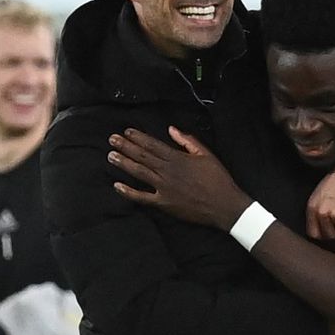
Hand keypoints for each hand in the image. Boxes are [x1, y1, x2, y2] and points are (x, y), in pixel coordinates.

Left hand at [107, 126, 252, 230]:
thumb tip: (171, 129)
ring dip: (124, 163)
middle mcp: (167, 171)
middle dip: (125, 146)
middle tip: (111, 139)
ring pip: (139, 173)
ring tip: (111, 156)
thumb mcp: (206, 154)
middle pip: (142, 156)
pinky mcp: (163, 203)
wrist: (223, 205)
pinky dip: (128, 192)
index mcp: (177, 158)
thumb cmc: (217, 179)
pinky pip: (142, 197)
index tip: (126, 132)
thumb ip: (187, 141)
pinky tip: (117, 186)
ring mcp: (163, 188)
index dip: (138, 137)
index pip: (153, 144)